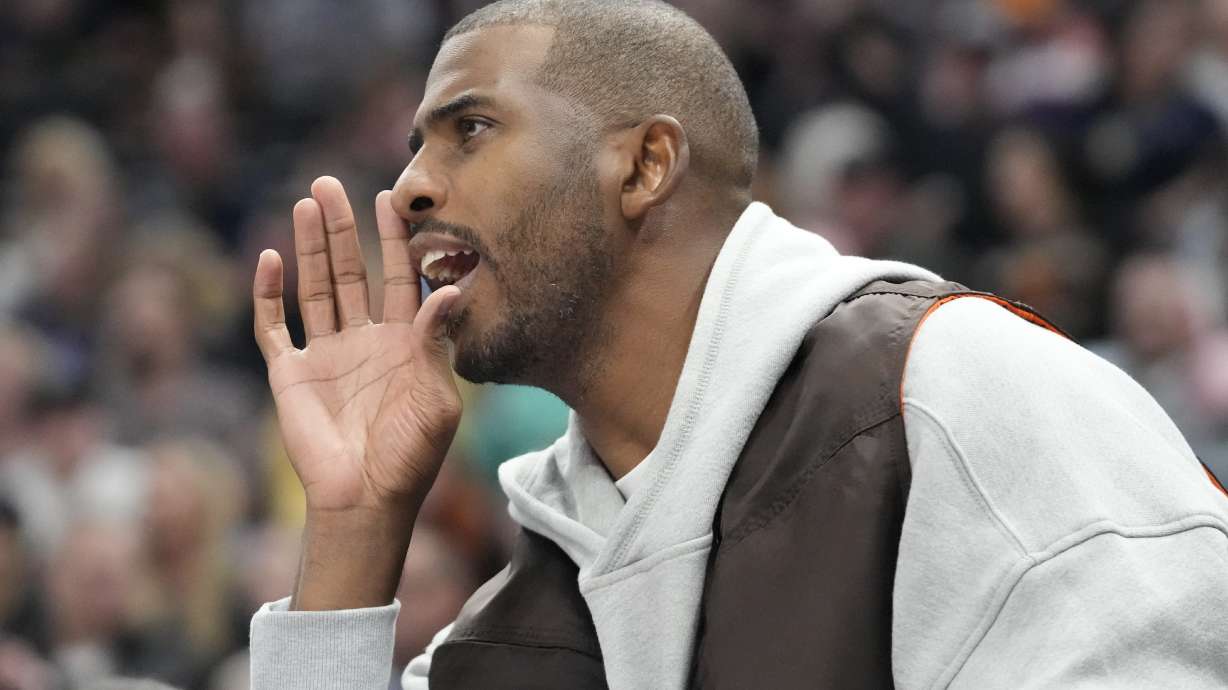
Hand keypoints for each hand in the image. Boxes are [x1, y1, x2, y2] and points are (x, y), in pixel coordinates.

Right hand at [252, 177, 460, 608]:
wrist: (367, 501)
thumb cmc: (412, 457)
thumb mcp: (437, 399)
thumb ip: (437, 343)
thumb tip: (449, 289)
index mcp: (403, 343)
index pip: (398, 278)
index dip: (394, 240)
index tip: (391, 199)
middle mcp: (363, 341)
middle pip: (350, 272)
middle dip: (343, 229)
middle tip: (332, 185)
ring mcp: (325, 356)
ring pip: (314, 288)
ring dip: (310, 247)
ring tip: (307, 203)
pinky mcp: (291, 375)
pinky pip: (274, 327)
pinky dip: (269, 295)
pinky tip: (272, 259)